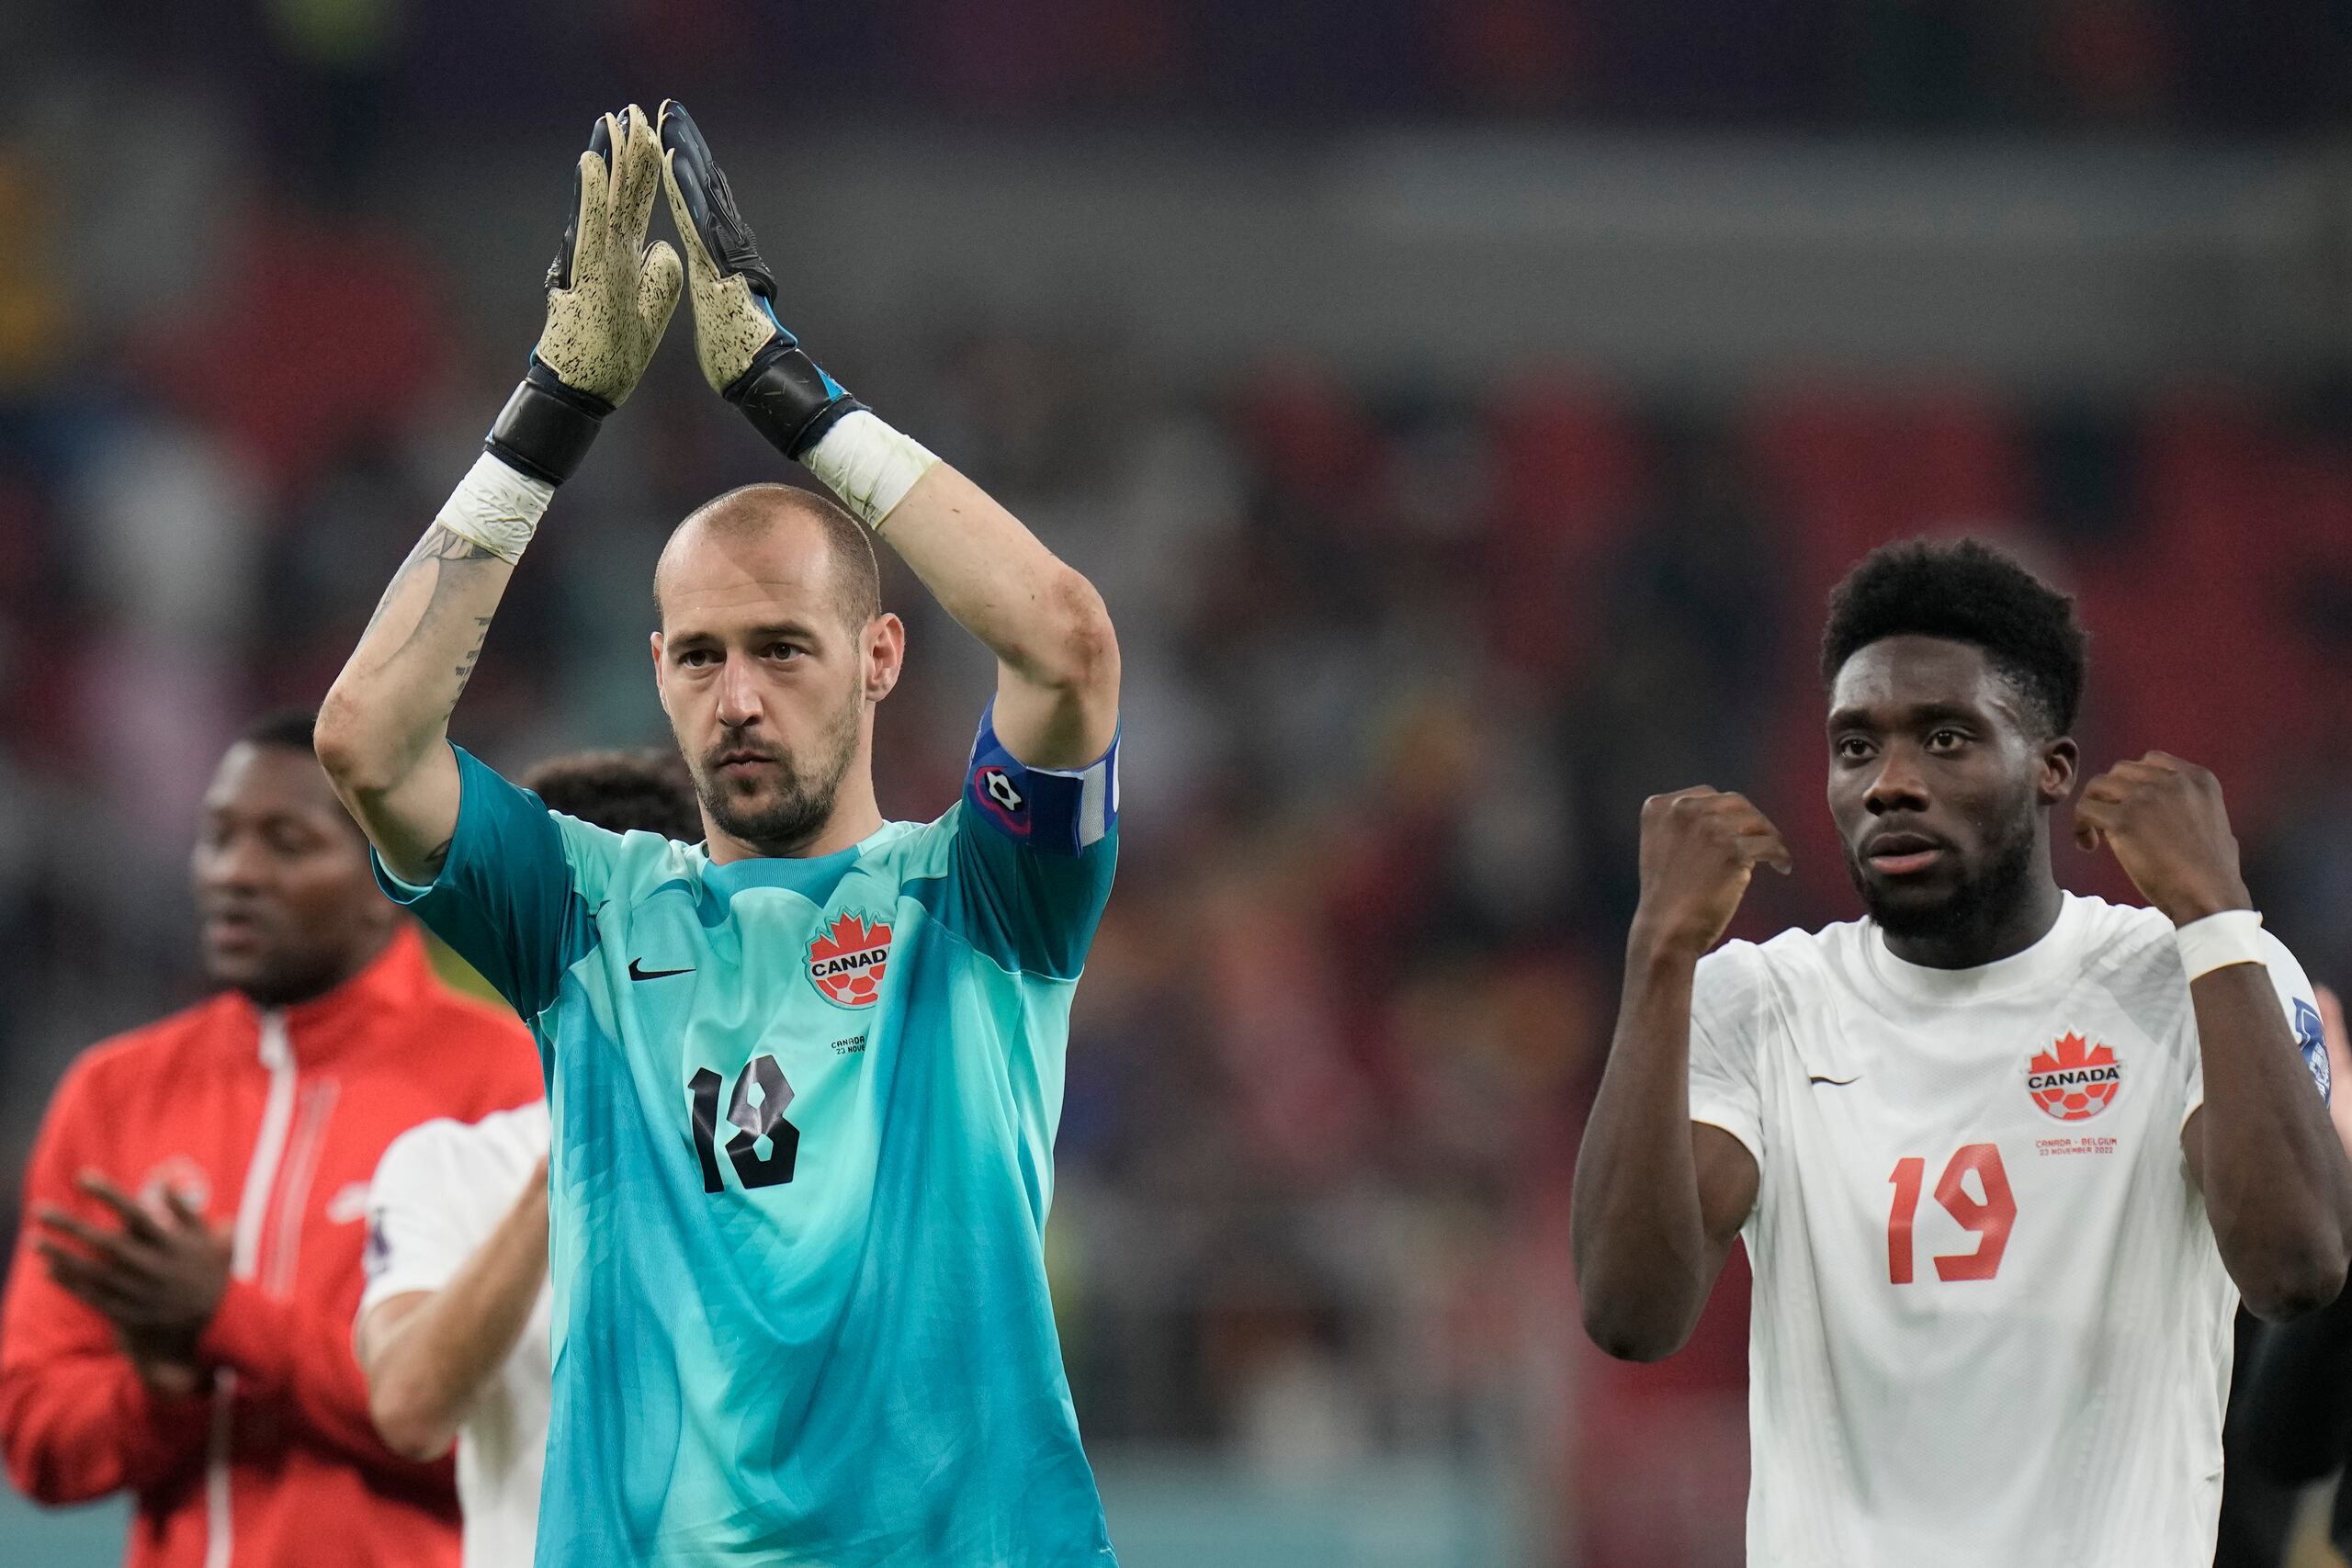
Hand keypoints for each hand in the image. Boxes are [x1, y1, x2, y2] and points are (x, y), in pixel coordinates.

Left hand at [34, 1173, 230, 1371]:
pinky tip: (50, 1269)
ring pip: (92, 1272)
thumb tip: (161, 1180)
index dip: (109, 1194)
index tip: (82, 1176)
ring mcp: (139, 1292)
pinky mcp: (129, 1313)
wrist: (216, 1324)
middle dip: (71, 1225)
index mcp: (172, 1245)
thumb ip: (185, 1210)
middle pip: (105, 1243)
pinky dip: (71, 1283)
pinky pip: (94, 1297)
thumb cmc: (208, 1272)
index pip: (135, 1213)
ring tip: (35, 1239)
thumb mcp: (208, 1238)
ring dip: (61, 1255)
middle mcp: (153, 1267)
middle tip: (40, 1209)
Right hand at [533, 105, 681, 408]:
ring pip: (607, 199)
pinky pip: (594, 227)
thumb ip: (658, 277)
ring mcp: (597, 262)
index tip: (647, 133)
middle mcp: (608, 253)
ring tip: (614, 121)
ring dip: (611, 159)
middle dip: (628, 151)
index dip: (643, 169)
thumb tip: (665, 247)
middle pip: (621, 193)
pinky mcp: (592, 276)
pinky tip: (591, 160)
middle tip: (630, 110)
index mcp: (624, 260)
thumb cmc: (611, 357)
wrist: (585, 389)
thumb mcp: (649, 311)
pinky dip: (592, 192)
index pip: (635, 204)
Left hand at [657, 100, 862, 457]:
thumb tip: (719, 285)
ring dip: (684, 154)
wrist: (760, 378)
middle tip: (668, 108)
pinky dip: (684, 187)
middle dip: (685, 146)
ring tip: (667, 120)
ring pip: (699, 195)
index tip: (668, 139)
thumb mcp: (720, 314)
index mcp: (717, 259)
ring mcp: (723, 254)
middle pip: (702, 188)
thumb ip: (717, 291)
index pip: (697, 207)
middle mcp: (723, 248)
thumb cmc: (739, 357)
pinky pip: (696, 218)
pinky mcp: (718, 264)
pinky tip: (672, 158)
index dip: (683, 172)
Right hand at [1629, 788, 1790, 958]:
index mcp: (1660, 807)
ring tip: (1776, 855)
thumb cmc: (1666, 897)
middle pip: (1735, 803)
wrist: (1665, 931)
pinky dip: (1780, 856)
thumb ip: (1685, 826)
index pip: (1708, 795)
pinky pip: (1770, 845)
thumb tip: (1729, 817)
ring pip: (1756, 822)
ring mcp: (1707, 827)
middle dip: (1753, 821)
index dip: (1729, 813)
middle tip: (1766, 838)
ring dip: (1770, 837)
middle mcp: (1682, 810)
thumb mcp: (1662, 847)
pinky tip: (1782, 867)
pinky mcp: (1731, 849)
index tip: (1741, 829)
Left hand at [2073, 751, 2249, 924]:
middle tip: (2109, 821)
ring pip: (2098, 785)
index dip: (2132, 782)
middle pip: (2120, 771)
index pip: (2150, 760)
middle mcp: (2171, 781)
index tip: (2130, 804)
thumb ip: (2191, 804)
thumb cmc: (2214, 871)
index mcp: (2197, 778)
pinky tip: (2088, 844)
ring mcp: (2146, 798)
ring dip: (2091, 807)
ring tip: (2095, 835)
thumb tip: (2171, 809)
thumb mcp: (2214, 821)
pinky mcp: (2124, 820)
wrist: (2209, 895)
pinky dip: (2080, 825)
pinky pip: (2085, 809)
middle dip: (2110, 794)